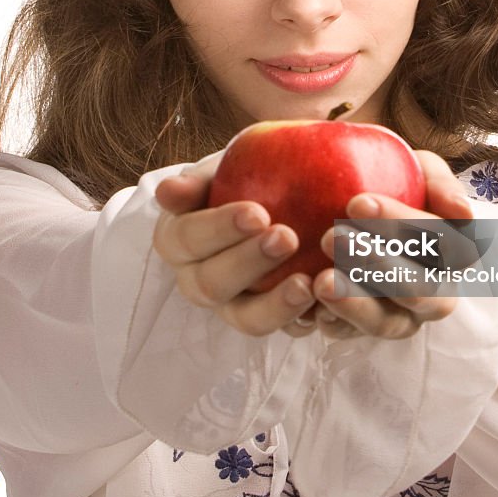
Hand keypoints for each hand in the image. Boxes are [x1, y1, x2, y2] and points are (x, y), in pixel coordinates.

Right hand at [152, 153, 318, 336]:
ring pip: (247, 320)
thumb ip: (197, 180)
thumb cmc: (241, 175)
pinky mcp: (272, 321)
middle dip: (249, 262)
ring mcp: (234, 307)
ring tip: (309, 283)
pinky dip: (308, 320)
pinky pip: (287, 329)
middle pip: (213, 284)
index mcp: (178, 241)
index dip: (218, 229)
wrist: (275, 195)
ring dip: (276, 304)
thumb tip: (167, 192)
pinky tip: (330, 305)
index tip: (257, 213)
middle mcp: (198, 281)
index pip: (187, 238)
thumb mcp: (221, 166)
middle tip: (287, 238)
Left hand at [281, 150, 472, 341]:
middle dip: (379, 266)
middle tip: (333, 237)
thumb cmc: (392, 180)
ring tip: (320, 280)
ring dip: (355, 302)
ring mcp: (400, 316)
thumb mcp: (416, 167)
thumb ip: (438, 181)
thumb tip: (461, 211)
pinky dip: (333, 323)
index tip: (356, 202)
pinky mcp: (363, 330)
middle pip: (422, 291)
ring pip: (389, 323)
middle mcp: (436, 291)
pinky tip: (311, 307)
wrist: (345, 197)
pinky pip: (351, 337)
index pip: (445, 244)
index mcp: (455, 252)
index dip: (403, 226)